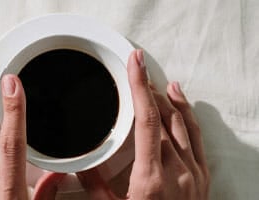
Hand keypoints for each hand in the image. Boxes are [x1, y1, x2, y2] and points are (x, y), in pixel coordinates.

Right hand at [72, 50, 209, 198]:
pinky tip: (182, 110)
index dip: (140, 87)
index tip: (134, 64)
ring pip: (184, 126)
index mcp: (151, 179)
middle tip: (137, 69)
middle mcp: (178, 173)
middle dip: (149, 91)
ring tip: (160, 83)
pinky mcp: (203, 181)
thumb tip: (78, 164)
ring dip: (170, 102)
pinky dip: (188, 119)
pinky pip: (197, 141)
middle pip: (165, 118)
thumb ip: (94, 186)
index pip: (147, 120)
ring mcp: (194, 176)